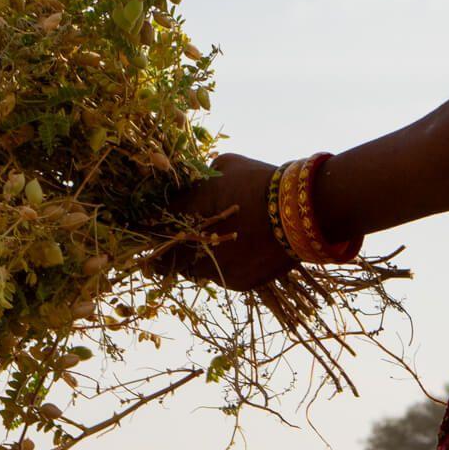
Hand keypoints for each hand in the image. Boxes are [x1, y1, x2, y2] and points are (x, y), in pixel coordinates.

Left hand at [157, 153, 294, 290]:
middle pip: (167, 258)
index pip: (153, 227)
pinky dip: (222, 265)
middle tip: (173, 241)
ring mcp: (217, 270)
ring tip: (209, 246)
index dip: (150, 229)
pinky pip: (220, 275)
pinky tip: (235, 252)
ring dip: (194, 260)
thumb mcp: (224, 166)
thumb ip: (201, 178)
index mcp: (187, 217)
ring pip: (193, 270)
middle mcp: (195, 249)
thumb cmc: (259, 182)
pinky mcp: (238, 283)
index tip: (147, 228)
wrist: (300, 211)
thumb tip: (192, 184)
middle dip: (168, 250)